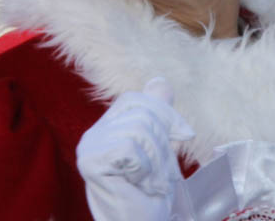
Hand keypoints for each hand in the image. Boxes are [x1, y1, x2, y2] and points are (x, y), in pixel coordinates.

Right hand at [76, 77, 194, 220]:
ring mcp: (89, 149)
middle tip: (156, 173)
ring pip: (138, 129)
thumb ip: (158, 115)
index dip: (164, 114)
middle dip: (161, 143)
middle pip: (141, 113)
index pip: (135, 99)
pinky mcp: (91, 163)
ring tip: (148, 181)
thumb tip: (160, 81)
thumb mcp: (160, 147)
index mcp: (107, 128)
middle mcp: (92, 135)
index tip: (185, 136)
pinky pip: (129, 147)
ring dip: (155, 160)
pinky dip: (143, 168)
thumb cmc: (151, 194)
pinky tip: (138, 184)